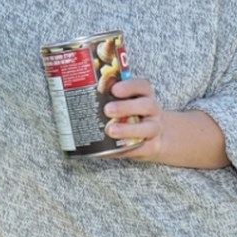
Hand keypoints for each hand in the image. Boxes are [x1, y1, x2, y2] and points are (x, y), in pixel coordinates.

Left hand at [104, 78, 230, 168]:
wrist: (154, 137)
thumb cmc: (131, 116)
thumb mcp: (124, 104)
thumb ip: (109, 98)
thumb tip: (82, 97)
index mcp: (144, 96)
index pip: (143, 86)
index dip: (130, 86)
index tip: (114, 89)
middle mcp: (153, 110)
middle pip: (147, 105)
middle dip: (127, 107)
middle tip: (107, 110)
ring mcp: (155, 128)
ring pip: (149, 128)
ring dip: (129, 129)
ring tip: (111, 130)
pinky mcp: (153, 146)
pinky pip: (143, 148)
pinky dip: (127, 150)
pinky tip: (110, 150)